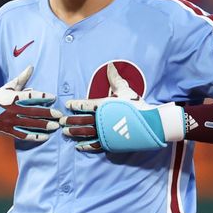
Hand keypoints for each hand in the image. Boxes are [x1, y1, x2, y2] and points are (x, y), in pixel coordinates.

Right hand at [0, 66, 61, 140]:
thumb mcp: (8, 87)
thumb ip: (21, 79)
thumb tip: (31, 67)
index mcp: (13, 97)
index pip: (30, 96)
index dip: (42, 96)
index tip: (53, 97)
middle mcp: (13, 110)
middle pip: (33, 111)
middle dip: (47, 113)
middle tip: (59, 115)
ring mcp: (11, 122)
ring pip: (30, 124)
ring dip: (43, 125)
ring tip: (55, 126)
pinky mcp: (9, 131)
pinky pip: (24, 135)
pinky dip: (35, 136)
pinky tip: (45, 137)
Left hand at [61, 63, 193, 151]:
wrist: (151, 122)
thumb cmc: (137, 105)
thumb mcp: (125, 89)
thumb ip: (115, 79)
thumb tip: (110, 66)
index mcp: (104, 105)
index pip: (85, 104)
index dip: (75, 105)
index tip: (68, 105)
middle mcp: (102, 119)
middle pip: (82, 120)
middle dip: (70, 120)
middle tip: (61, 121)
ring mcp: (106, 132)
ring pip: (85, 133)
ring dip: (74, 132)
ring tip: (65, 132)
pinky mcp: (111, 143)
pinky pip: (95, 145)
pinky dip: (85, 146)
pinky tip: (78, 145)